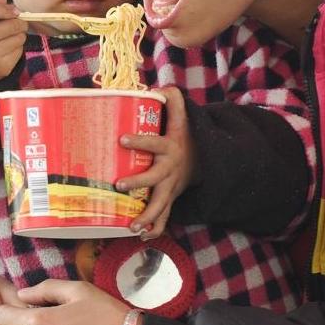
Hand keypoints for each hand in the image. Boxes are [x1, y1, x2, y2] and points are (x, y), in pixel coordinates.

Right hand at [0, 0, 26, 87]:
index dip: (8, 9)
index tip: (14, 12)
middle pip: (15, 24)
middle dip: (18, 23)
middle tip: (11, 26)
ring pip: (21, 37)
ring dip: (18, 36)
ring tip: (5, 39)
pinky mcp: (2, 67)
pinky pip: (21, 51)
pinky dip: (17, 48)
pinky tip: (5, 50)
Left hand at [117, 87, 196, 237]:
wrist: (205, 159)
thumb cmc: (184, 136)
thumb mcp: (183, 117)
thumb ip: (172, 100)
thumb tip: (154, 88)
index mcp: (171, 147)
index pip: (155, 143)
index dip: (140, 141)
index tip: (121, 139)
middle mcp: (171, 169)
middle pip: (156, 179)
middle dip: (139, 182)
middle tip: (119, 185)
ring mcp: (171, 187)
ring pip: (161, 204)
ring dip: (148, 216)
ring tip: (132, 226)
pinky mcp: (171, 198)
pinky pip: (165, 216)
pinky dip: (155, 227)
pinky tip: (142, 236)